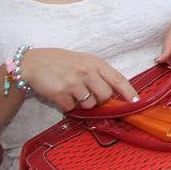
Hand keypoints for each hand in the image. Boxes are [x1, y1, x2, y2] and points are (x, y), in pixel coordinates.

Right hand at [19, 48, 138, 111]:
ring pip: (90, 104)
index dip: (129, 92)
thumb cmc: (62, 62)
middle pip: (106, 96)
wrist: (34, 62)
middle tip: (88, 93)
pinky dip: (68, 105)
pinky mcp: (60, 93)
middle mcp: (87, 72)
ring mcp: (74, 82)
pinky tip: (61, 94)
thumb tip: (114, 92)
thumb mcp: (85, 61)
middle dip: (100, 100)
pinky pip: (72, 108)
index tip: (136, 102)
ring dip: (82, 103)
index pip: (118, 79)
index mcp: (96, 63)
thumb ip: (99, 74)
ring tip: (73, 91)